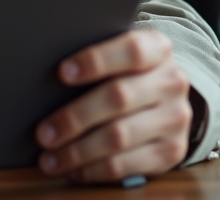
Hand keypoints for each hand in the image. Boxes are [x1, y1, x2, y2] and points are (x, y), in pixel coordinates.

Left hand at [35, 29, 192, 183]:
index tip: (62, 73)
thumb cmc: (126, 74)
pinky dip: (93, 171)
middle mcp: (171, 81)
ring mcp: (175, 118)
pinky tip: (73, 170)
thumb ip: (94, 62)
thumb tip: (45, 80)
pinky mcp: (172, 152)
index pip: (131, 50)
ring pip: (119, 136)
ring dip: (78, 151)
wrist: (166, 102)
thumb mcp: (118, 58)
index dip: (96, 61)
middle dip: (75, 117)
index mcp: (157, 48)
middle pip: (118, 97)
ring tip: (50, 158)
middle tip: (44, 133)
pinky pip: (126, 165)